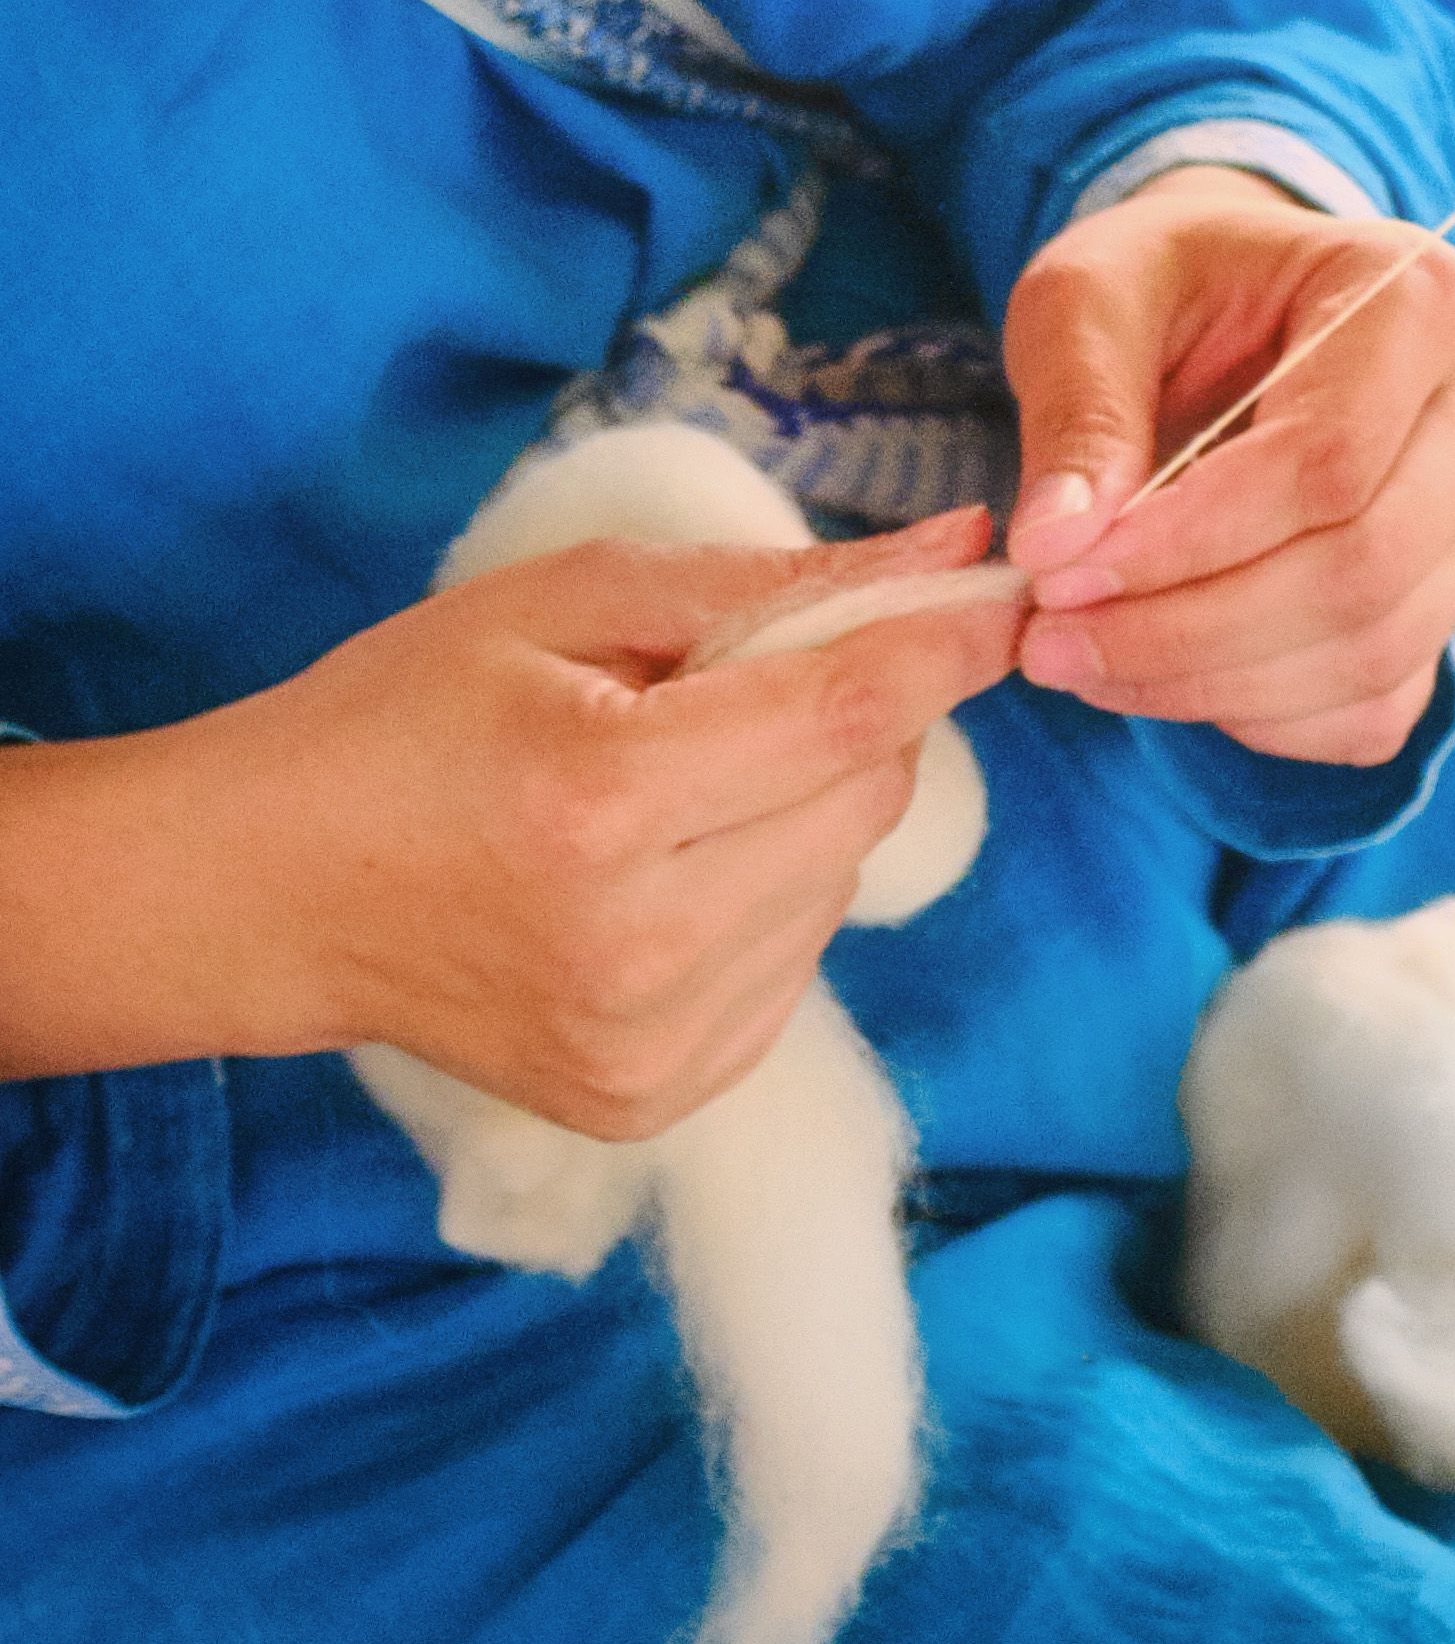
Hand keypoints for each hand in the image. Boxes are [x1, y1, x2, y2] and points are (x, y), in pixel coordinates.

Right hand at [0, 512, 1024, 1129]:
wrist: (259, 897)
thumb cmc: (398, 724)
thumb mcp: (562, 607)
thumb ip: (767, 582)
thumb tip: (946, 545)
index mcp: (602, 802)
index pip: (850, 714)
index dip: (945, 642)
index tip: (1006, 591)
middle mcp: (636, 943)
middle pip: (866, 795)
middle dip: (854, 720)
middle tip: (760, 689)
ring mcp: (647, 1041)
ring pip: (844, 881)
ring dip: (807, 813)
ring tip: (681, 792)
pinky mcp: (652, 1098)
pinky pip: (796, 964)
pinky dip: (767, 900)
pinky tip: (665, 878)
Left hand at [1000, 168, 1454, 766]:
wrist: (1233, 304)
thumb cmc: (1167, 285)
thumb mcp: (1087, 300)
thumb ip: (1077, 411)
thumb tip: (1059, 549)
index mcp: (1416, 300)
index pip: (1329, 461)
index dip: (1189, 541)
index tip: (1059, 573)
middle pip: (1367, 570)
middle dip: (1193, 630)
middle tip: (1050, 638)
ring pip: (1375, 652)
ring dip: (1212, 684)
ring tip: (1082, 657)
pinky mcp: (1448, 599)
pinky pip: (1376, 708)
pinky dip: (1263, 718)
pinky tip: (1169, 673)